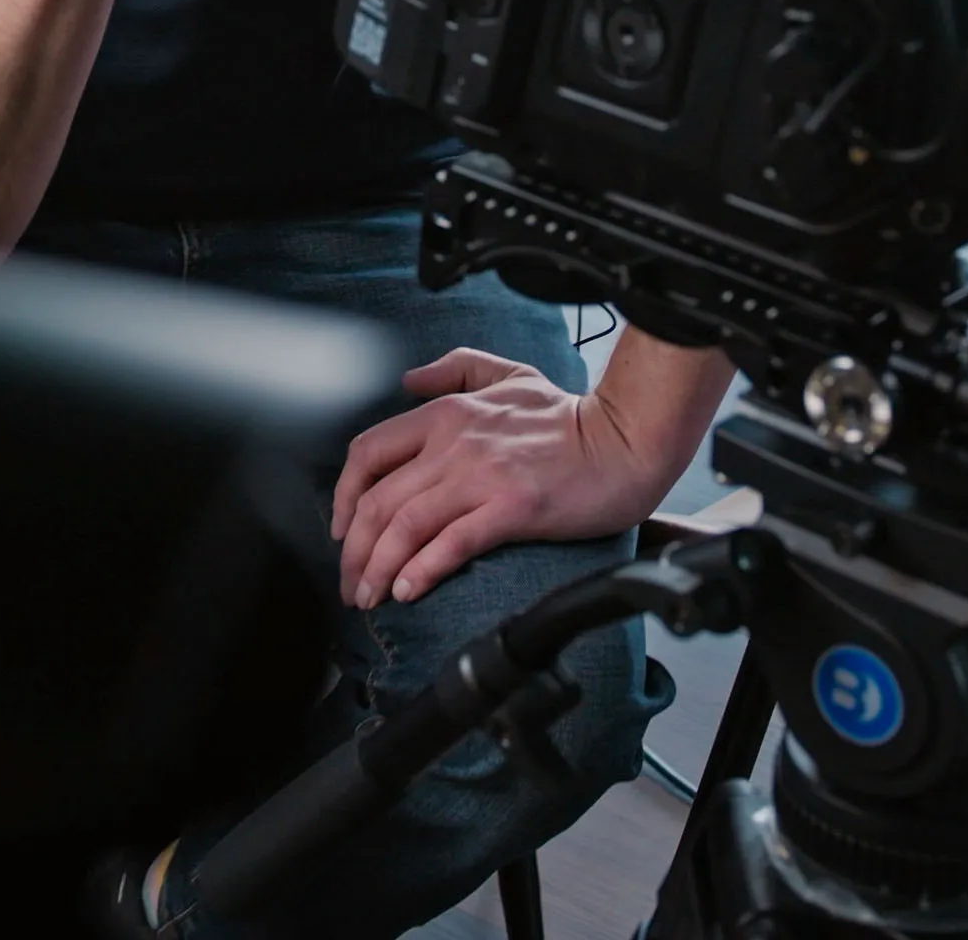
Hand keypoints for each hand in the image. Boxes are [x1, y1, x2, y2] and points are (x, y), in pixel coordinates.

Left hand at [329, 348, 695, 608]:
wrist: (625, 440)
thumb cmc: (569, 415)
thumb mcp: (506, 374)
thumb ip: (453, 370)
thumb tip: (407, 381)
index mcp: (447, 414)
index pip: (368, 453)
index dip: (343, 497)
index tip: (342, 529)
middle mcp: (455, 444)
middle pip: (379, 501)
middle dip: (354, 551)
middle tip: (350, 582)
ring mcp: (482, 477)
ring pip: (406, 526)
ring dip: (379, 568)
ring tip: (371, 596)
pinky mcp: (512, 508)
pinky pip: (453, 543)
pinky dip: (422, 570)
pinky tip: (408, 590)